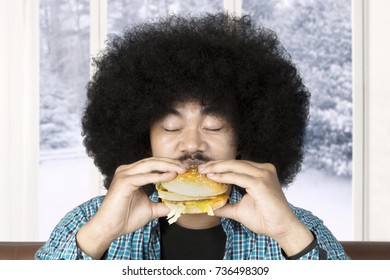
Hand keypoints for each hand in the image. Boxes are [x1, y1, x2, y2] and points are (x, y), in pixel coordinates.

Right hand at [76, 157, 186, 257]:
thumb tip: (179, 205)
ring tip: (181, 170)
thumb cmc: (125, 218)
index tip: (184, 169)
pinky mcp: (123, 182)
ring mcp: (124, 174)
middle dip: (171, 163)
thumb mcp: (150, 209)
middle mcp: (127, 170)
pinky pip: (144, 176)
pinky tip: (170, 176)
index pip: (154, 164)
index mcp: (132, 174)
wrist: (109, 229)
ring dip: (167, 166)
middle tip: (186, 168)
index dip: (170, 165)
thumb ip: (163, 204)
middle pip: (153, 161)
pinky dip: (158, 176)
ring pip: (150, 165)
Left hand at [198, 160, 313, 255]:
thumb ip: (226, 205)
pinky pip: (238, 176)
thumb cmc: (265, 218)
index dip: (220, 166)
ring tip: (203, 171)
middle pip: (235, 162)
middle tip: (200, 168)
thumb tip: (210, 206)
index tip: (205, 169)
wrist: (281, 228)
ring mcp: (264, 174)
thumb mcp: (240, 209)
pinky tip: (212, 178)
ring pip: (235, 166)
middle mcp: (264, 170)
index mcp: (261, 172)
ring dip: (217, 168)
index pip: (237, 165)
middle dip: (216, 164)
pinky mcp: (261, 183)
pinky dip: (224, 177)